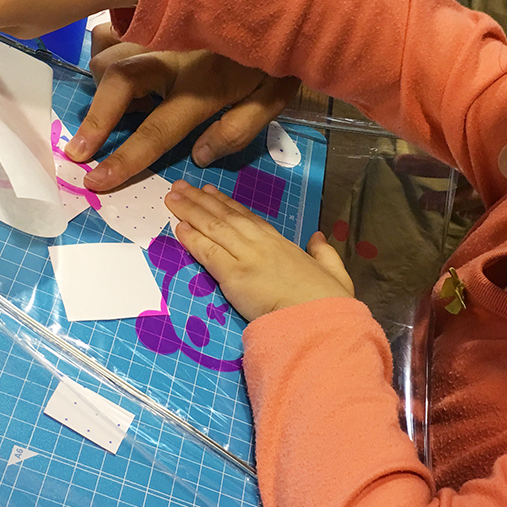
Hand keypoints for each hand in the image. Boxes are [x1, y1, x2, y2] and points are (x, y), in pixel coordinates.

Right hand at [66, 24, 299, 190]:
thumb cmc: (279, 54)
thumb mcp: (272, 99)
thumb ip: (236, 130)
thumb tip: (199, 156)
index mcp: (203, 85)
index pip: (156, 130)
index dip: (124, 158)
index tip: (96, 179)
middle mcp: (172, 56)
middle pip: (117, 83)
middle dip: (94, 120)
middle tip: (78, 151)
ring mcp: (159, 31)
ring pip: (109, 56)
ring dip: (105, 86)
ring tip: (121, 106)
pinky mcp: (154, 14)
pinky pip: (113, 31)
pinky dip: (109, 51)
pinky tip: (126, 66)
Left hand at [165, 181, 353, 320]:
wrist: (320, 319)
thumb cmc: (329, 301)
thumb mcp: (334, 272)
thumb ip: (324, 252)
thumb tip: (318, 237)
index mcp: (282, 244)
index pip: (249, 219)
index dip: (228, 205)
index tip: (212, 193)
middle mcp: (262, 244)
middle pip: (227, 217)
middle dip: (202, 200)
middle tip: (182, 187)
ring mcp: (247, 257)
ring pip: (214, 228)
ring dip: (191, 211)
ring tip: (172, 198)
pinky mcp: (234, 275)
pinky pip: (209, 252)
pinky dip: (192, 238)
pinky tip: (179, 226)